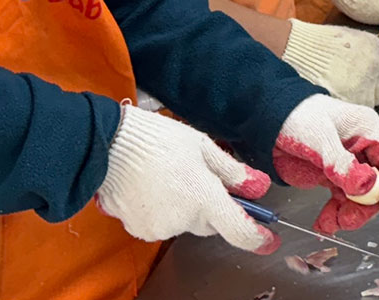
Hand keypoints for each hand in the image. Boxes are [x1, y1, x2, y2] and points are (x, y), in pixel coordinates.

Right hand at [95, 104, 278, 250]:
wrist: (109, 145)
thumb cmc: (157, 140)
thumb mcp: (203, 147)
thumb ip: (232, 172)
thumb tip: (258, 186)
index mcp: (204, 198)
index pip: (239, 231)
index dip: (257, 237)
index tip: (268, 239)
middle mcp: (183, 220)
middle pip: (210, 223)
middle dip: (211, 205)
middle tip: (202, 177)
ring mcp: (159, 228)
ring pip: (185, 223)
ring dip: (185, 206)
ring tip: (171, 176)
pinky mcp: (140, 230)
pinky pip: (163, 223)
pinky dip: (163, 209)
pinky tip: (154, 186)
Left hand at [273, 94, 378, 233]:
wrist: (269, 120)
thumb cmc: (297, 116)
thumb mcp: (319, 137)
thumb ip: (340, 163)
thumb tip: (366, 187)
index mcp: (367, 130)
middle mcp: (363, 149)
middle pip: (377, 186)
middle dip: (365, 208)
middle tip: (347, 221)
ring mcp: (348, 166)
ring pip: (360, 198)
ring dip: (349, 215)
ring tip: (331, 223)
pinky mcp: (333, 178)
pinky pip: (341, 202)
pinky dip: (334, 215)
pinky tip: (324, 223)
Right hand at [281, 19, 378, 106]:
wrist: (295, 49)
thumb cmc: (317, 43)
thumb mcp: (351, 39)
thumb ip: (368, 54)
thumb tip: (374, 67)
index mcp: (377, 49)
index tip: (371, 82)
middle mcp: (375, 66)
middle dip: (370, 92)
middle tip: (351, 88)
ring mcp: (364, 84)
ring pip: (370, 103)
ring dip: (359, 101)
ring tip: (340, 93)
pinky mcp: (351, 99)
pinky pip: (355, 110)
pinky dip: (347, 108)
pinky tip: (334, 97)